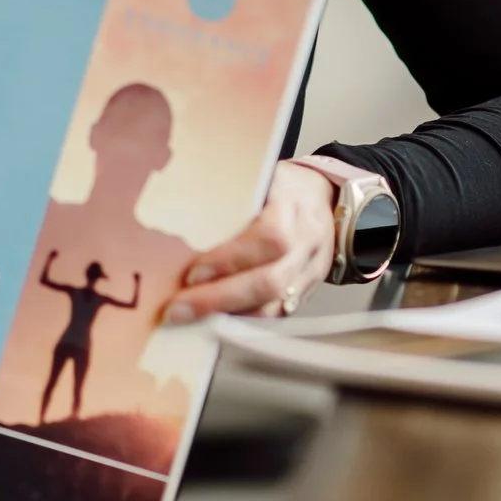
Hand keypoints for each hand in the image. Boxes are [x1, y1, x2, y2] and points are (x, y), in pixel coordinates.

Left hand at [163, 161, 331, 323]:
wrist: (324, 199)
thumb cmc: (280, 187)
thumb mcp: (259, 178)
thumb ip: (228, 199)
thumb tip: (176, 220)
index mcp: (293, 206)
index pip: (269, 237)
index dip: (230, 259)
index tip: (193, 272)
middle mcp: (307, 242)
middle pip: (270, 281)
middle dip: (220, 298)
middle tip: (179, 307)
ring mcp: (310, 271)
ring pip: (274, 306)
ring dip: (228, 316)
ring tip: (189, 318)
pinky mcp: (306, 292)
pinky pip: (276, 316)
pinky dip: (243, 322)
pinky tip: (214, 322)